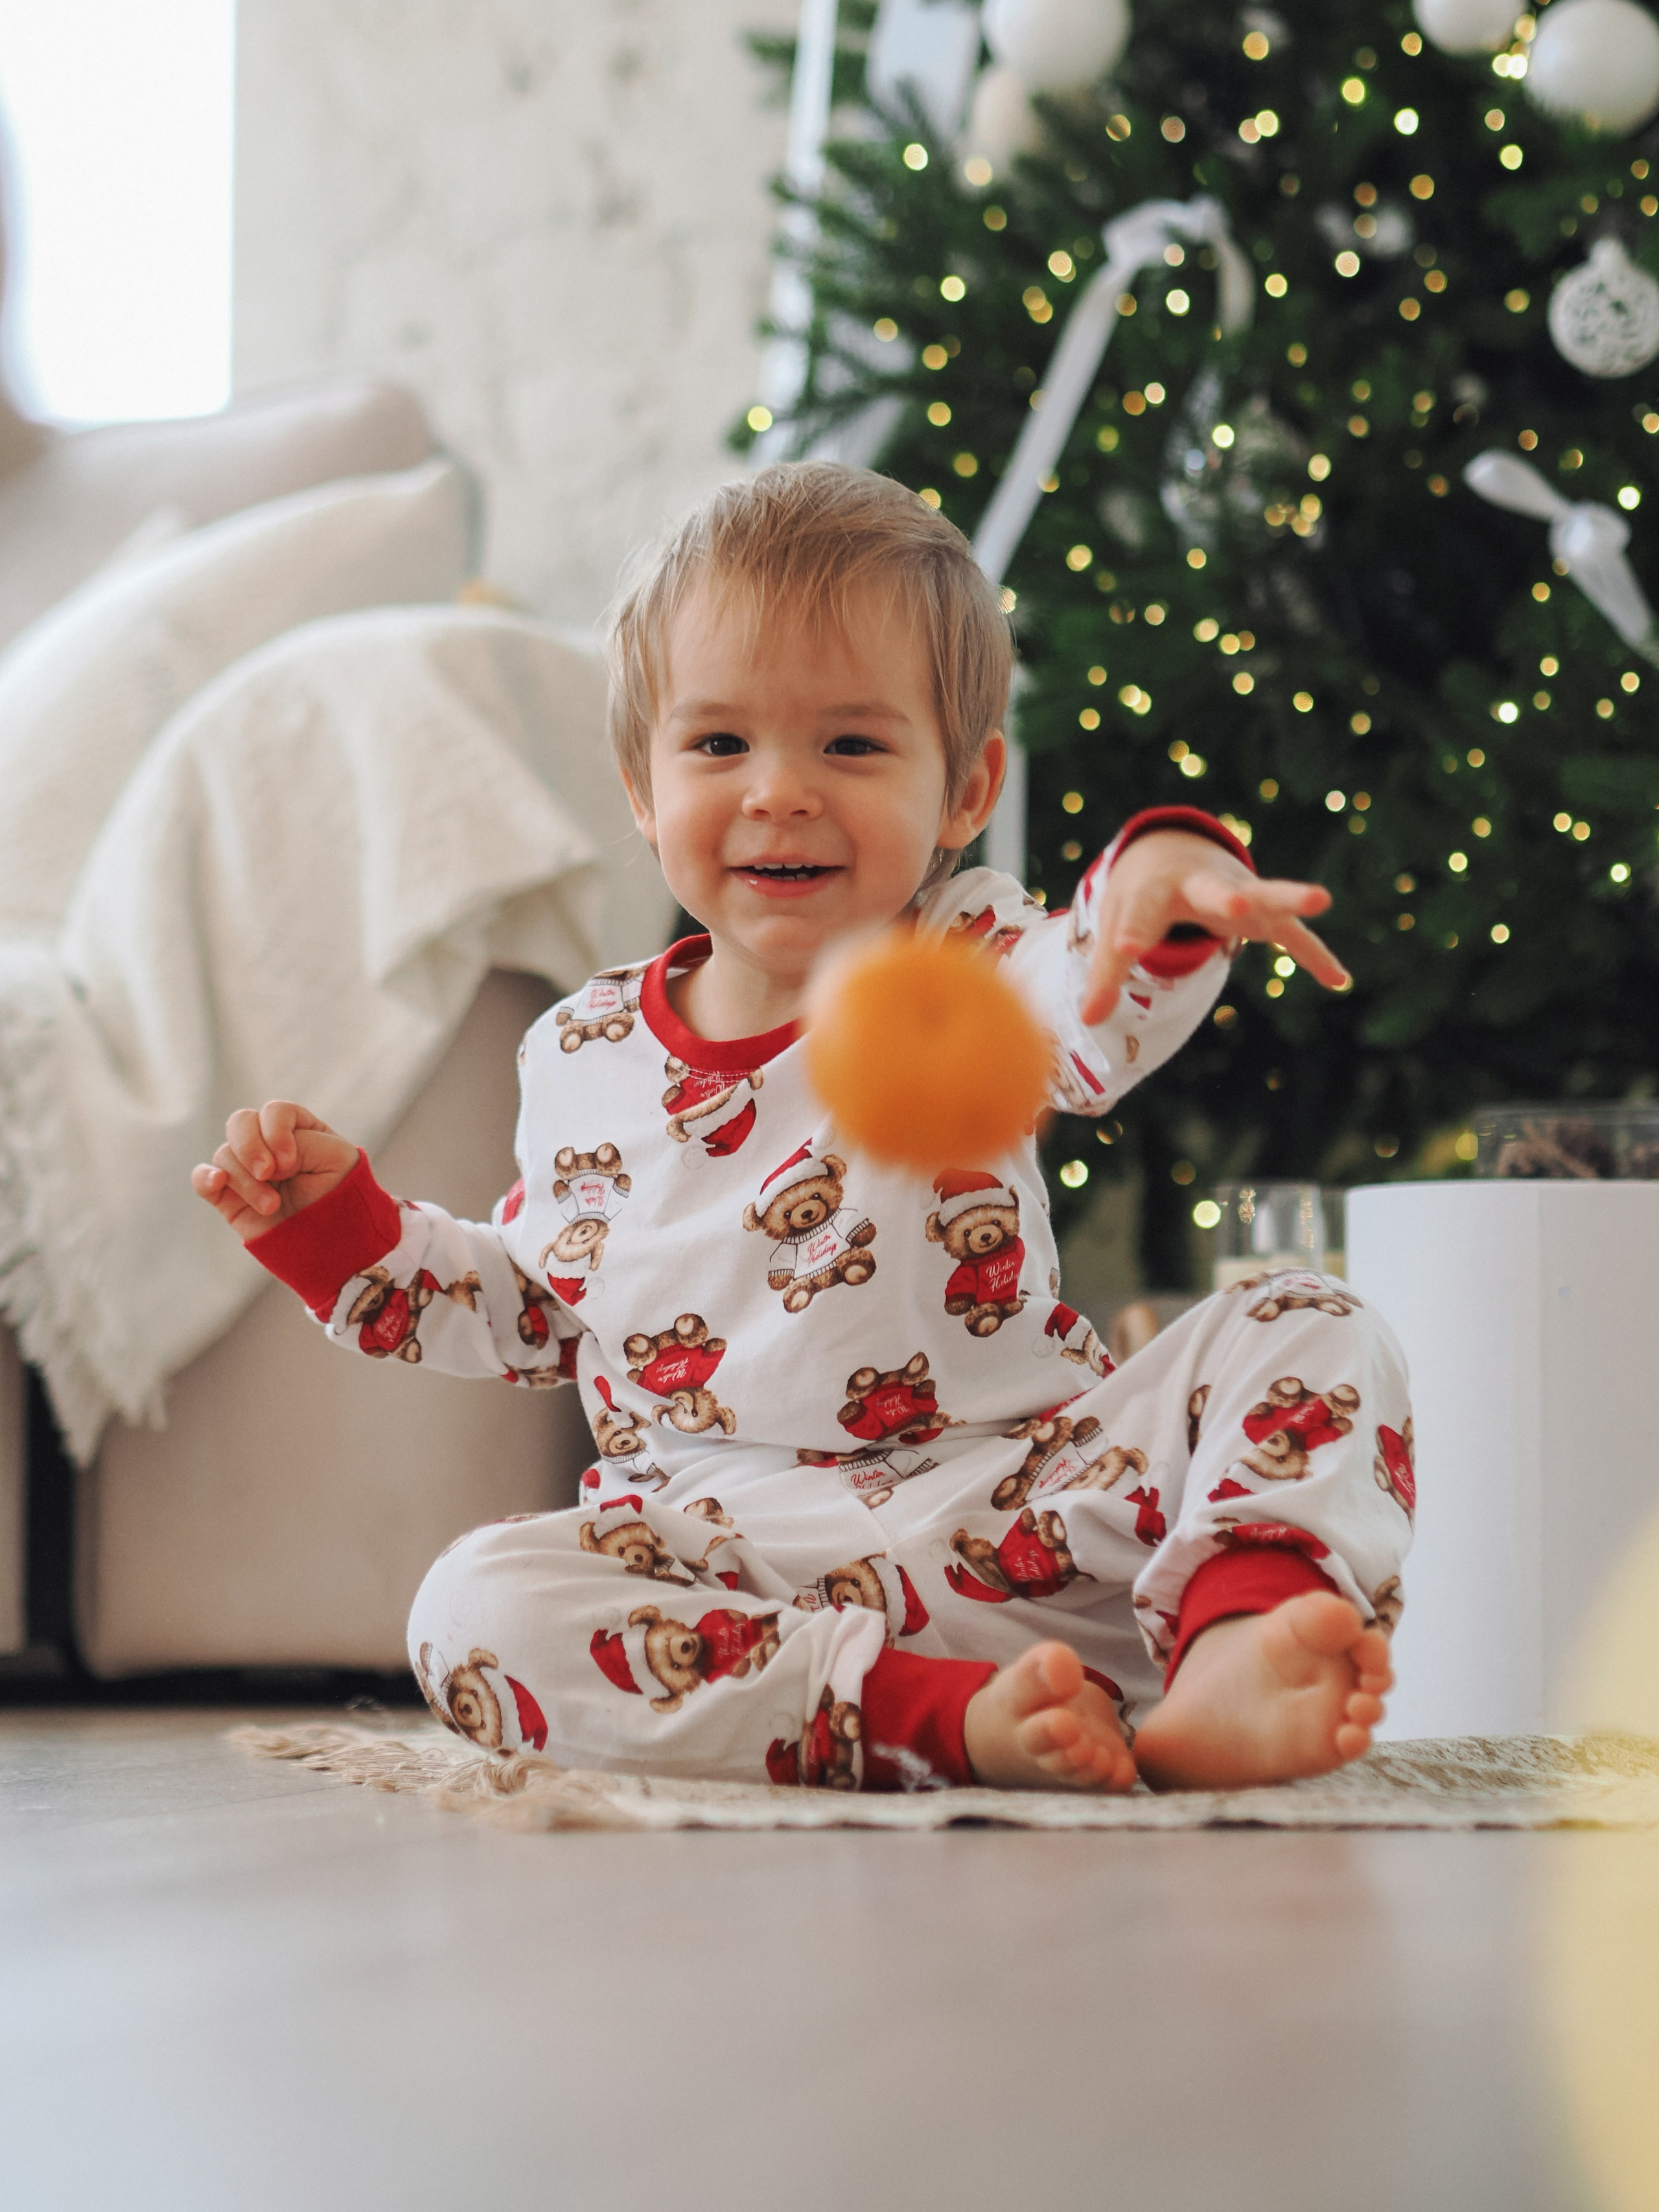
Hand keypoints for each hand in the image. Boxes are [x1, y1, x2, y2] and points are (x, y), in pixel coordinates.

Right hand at [192, 1101, 358, 1242]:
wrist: (332, 1243)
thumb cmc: (341, 1196)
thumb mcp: (335, 1157)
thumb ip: (300, 1141)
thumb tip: (260, 1158)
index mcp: (297, 1129)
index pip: (274, 1112)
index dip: (276, 1132)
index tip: (290, 1161)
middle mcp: (268, 1144)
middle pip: (241, 1122)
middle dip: (251, 1147)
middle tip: (269, 1173)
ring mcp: (246, 1170)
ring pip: (225, 1154)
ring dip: (247, 1182)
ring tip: (272, 1205)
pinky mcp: (228, 1196)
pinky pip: (202, 1177)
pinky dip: (205, 1176)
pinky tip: (217, 1181)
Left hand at [1080, 829, 1346, 1025]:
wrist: (1170, 853)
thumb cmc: (1139, 898)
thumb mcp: (1116, 930)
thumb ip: (1106, 975)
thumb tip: (1087, 1021)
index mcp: (1154, 891)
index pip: (1140, 914)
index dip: (1133, 932)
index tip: (1126, 949)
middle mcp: (1199, 885)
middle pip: (1213, 890)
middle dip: (1226, 896)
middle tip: (1239, 902)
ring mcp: (1238, 893)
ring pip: (1266, 894)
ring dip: (1290, 898)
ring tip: (1321, 899)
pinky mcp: (1264, 910)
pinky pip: (1292, 934)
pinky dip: (1313, 954)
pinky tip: (1338, 978)